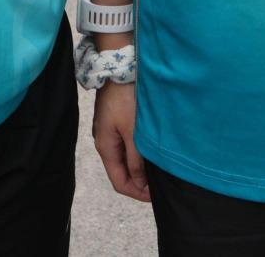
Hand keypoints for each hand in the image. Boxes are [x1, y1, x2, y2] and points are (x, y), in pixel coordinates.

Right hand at [92, 79, 147, 200]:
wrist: (118, 68)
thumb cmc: (125, 98)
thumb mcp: (133, 133)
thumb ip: (135, 159)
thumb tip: (138, 182)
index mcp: (105, 148)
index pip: (119, 182)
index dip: (137, 193)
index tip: (156, 195)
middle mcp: (104, 142)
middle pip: (121, 172)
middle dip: (139, 182)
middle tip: (160, 184)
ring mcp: (109, 131)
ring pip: (124, 159)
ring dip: (139, 167)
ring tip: (158, 169)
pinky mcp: (115, 121)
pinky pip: (125, 145)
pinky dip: (137, 153)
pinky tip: (150, 151)